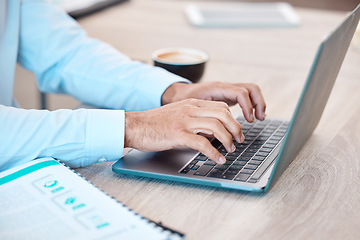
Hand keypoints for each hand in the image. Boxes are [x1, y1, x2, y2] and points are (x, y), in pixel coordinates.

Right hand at [124, 99, 243, 163]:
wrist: (134, 125)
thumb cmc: (154, 123)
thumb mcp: (177, 114)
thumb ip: (194, 118)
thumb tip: (211, 131)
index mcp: (191, 104)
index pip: (221, 107)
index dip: (233, 119)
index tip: (236, 130)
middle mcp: (190, 109)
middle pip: (223, 114)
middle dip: (236, 128)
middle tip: (239, 140)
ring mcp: (184, 121)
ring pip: (216, 127)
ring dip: (228, 140)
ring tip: (230, 150)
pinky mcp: (178, 134)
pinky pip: (202, 143)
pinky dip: (214, 153)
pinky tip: (218, 159)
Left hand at [161, 82, 265, 122]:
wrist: (178, 93)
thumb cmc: (182, 100)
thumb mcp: (191, 107)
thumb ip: (202, 117)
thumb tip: (212, 133)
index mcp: (217, 88)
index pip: (240, 92)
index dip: (247, 106)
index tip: (249, 120)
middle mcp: (225, 86)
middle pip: (251, 88)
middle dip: (259, 103)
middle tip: (259, 118)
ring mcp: (228, 90)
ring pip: (251, 91)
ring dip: (258, 104)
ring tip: (260, 118)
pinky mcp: (228, 95)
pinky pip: (246, 96)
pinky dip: (252, 105)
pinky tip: (252, 117)